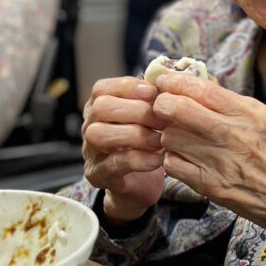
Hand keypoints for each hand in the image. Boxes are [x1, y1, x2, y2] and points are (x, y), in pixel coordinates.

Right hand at [82, 77, 165, 224]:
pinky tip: (158, 159)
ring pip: (100, 134)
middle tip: (163, 120)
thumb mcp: (152, 119)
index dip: (128, 86)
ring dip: (135, 134)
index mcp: (100, 107)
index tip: (153, 91)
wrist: (142, 185)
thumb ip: (156, 100)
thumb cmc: (148, 144)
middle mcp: (90, 126)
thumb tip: (176, 80)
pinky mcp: (98, 175)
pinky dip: (139, 160)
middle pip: (100, 108)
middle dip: (136, 110)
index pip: (102, 88)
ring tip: (160, 140)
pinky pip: (113, 164)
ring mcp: (91, 152)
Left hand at [153, 73, 265, 232]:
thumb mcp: (261, 116)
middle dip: (161, 104)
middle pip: (177, 109)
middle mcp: (231, 135)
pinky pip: (172, 164)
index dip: (175, 81)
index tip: (165, 81)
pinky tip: (183, 157)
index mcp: (246, 113)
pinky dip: (172, 158)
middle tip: (161, 106)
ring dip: (167, 133)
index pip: (201, 89)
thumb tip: (195, 84)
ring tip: (177, 135)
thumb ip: (229, 102)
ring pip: (170, 137)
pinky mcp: (210, 185)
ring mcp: (219, 161)